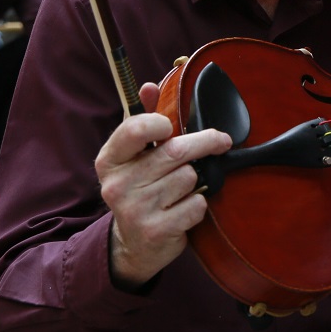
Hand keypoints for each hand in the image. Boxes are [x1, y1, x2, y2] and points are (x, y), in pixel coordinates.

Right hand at [97, 102, 233, 289]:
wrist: (134, 245)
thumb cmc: (139, 189)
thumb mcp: (134, 156)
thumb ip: (144, 120)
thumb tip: (149, 86)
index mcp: (109, 160)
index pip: (136, 129)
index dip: (161, 123)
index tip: (174, 126)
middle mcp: (117, 185)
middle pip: (176, 151)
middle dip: (205, 143)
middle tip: (221, 141)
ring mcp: (135, 210)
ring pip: (189, 177)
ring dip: (196, 180)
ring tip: (183, 188)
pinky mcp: (156, 231)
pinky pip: (197, 204)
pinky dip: (199, 204)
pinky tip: (183, 208)